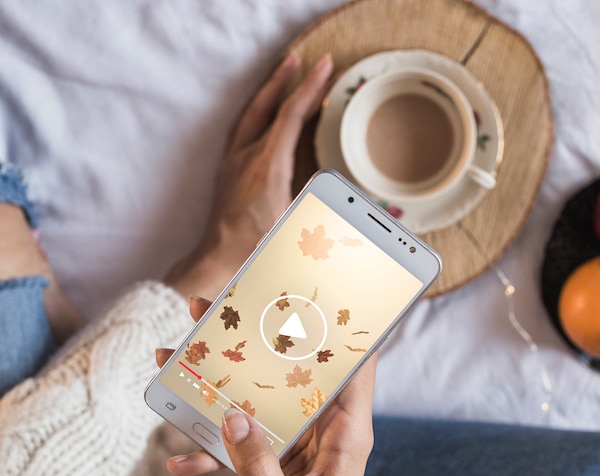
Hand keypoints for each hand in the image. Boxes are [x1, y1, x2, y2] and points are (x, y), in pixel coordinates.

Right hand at [159, 296, 376, 475]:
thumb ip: (258, 468)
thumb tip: (233, 417)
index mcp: (347, 437)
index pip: (358, 370)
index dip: (347, 331)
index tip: (323, 294)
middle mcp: (325, 430)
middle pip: (296, 372)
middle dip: (261, 341)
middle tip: (223, 310)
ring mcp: (299, 442)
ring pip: (264, 397)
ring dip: (226, 381)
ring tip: (184, 356)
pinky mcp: (277, 457)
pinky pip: (245, 437)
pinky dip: (214, 442)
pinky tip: (180, 456)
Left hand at [165, 52, 333, 299]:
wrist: (218, 261)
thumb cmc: (257, 248)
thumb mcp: (299, 226)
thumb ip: (324, 203)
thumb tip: (347, 191)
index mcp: (268, 165)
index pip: (291, 114)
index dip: (311, 87)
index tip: (325, 65)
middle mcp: (246, 156)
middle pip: (265, 104)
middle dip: (284, 78)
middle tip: (298, 58)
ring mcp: (232, 162)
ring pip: (249, 114)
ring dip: (266, 92)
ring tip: (279, 76)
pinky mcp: (225, 172)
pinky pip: (240, 130)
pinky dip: (254, 113)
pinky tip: (259, 115)